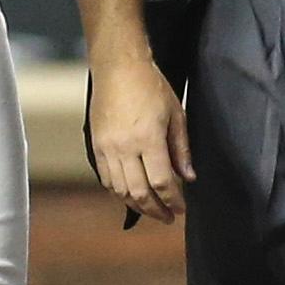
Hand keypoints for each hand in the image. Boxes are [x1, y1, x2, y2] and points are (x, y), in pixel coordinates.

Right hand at [87, 47, 191, 223]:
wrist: (118, 67)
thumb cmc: (150, 85)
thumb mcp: (176, 114)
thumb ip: (181, 149)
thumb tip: (188, 177)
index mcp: (148, 138)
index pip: (162, 182)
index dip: (173, 200)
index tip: (181, 209)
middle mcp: (125, 147)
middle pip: (140, 192)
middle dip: (156, 210)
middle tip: (168, 217)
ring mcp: (107, 148)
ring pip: (120, 190)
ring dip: (137, 205)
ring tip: (151, 209)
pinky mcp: (96, 146)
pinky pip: (106, 179)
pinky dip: (119, 192)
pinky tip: (131, 195)